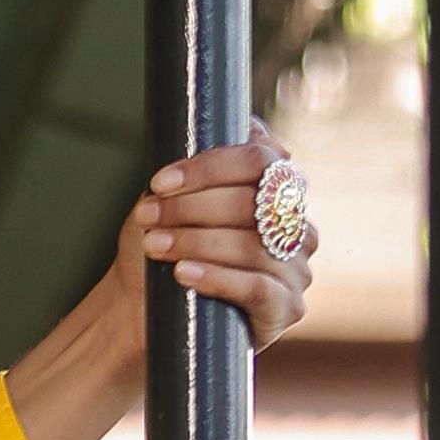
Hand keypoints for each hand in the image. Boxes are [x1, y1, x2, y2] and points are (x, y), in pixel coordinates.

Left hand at [6, 123, 318, 439]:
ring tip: (155, 246)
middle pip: (254, 201)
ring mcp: (296, 267)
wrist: (143, 315)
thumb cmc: (161, 250)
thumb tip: (233, 124)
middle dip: (193, 207)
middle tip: (147, 216)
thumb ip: (203, 162)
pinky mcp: (286, 309)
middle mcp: (295, 224)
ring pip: (252, 244)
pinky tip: (183, 275)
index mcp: (277, 188)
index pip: (259, 159)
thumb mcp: (174, 199)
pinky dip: (216, 278)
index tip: (159, 182)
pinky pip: (256, 287)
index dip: (209, 167)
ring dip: (197, 241)